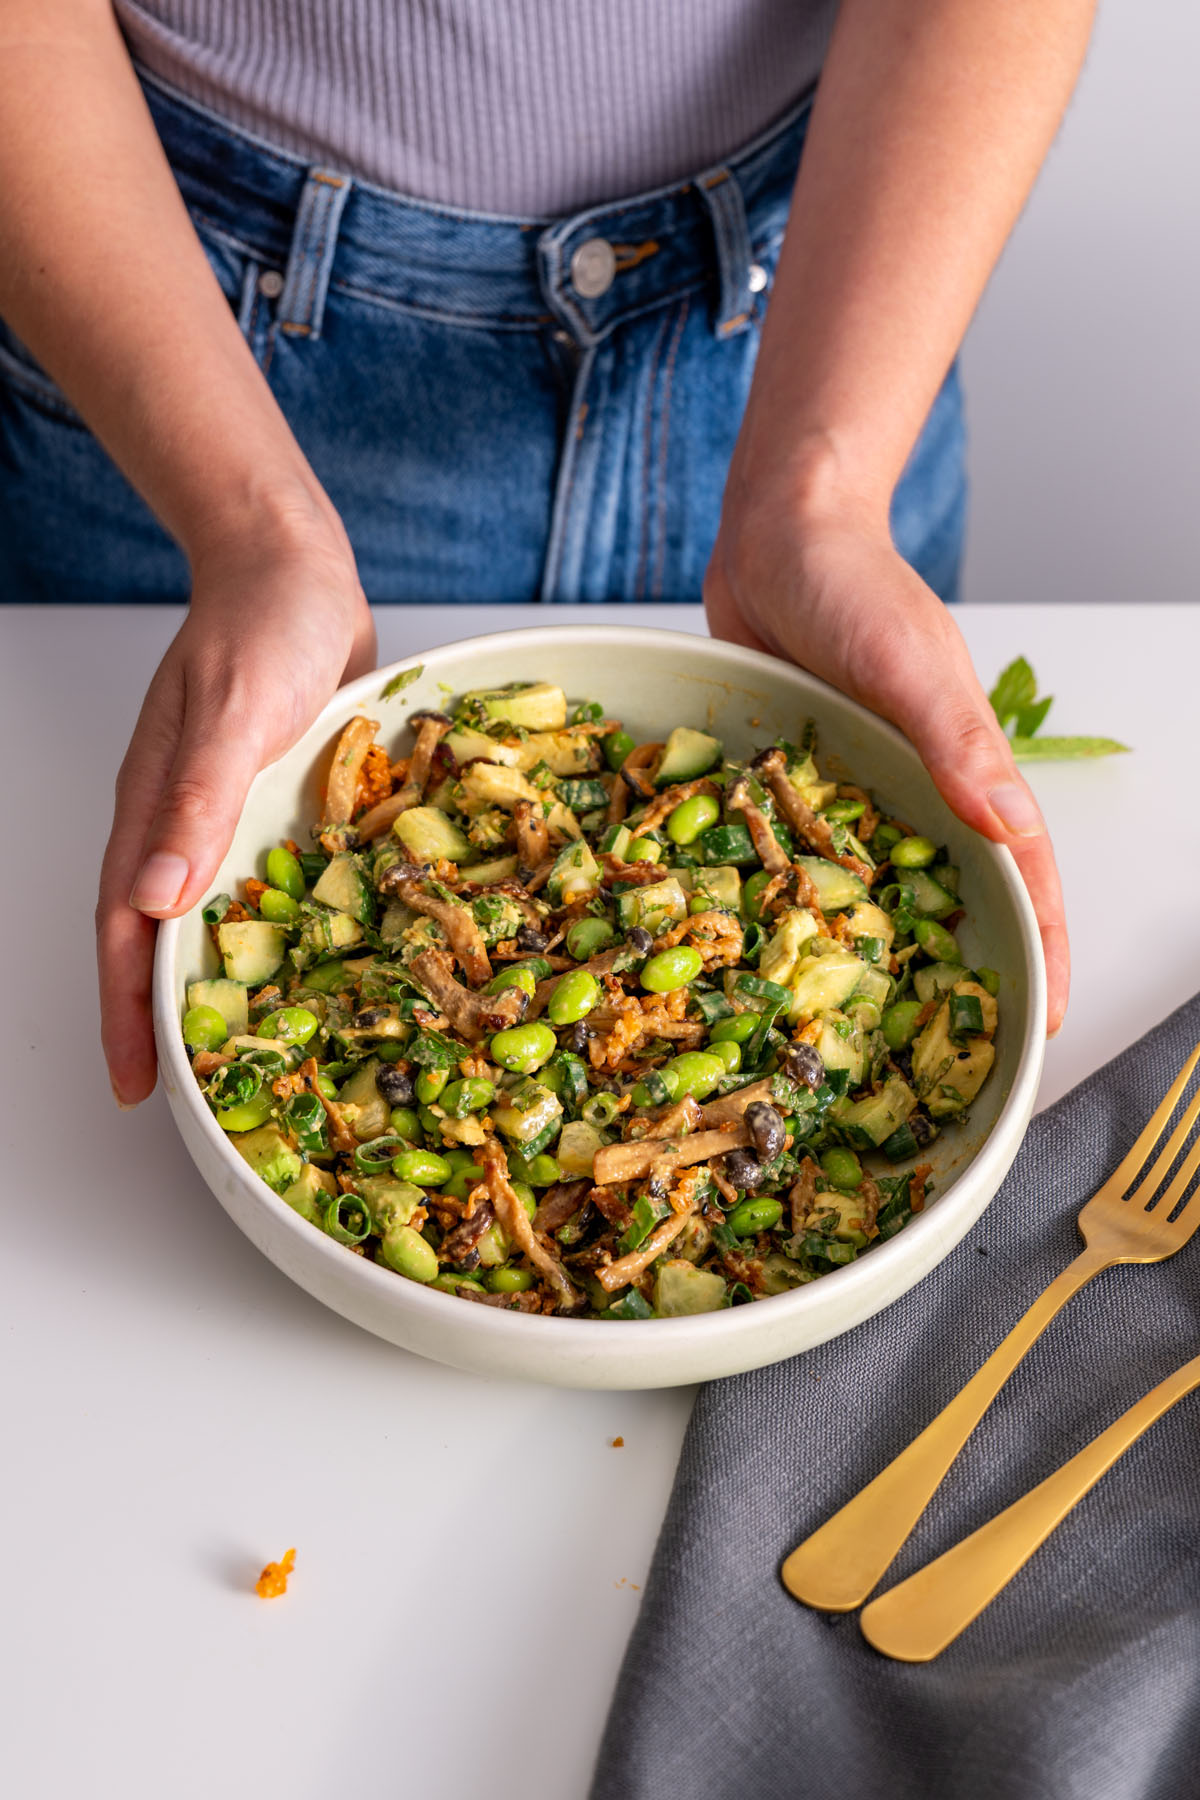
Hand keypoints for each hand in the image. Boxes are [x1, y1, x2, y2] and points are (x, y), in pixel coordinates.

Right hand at [97, 513, 375, 1104]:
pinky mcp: (277, 802)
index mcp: (157, 811)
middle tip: (191, 1092)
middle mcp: (187, 823)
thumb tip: (154, 899)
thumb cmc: (263, 625)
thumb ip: (197, 801)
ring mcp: (232, 814)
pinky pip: (269, 881)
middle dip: (167, 1019)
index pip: (128, 934)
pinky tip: (316, 960)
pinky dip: (279, 928)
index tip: (137, 1083)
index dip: (130, 1013)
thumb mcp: (234, 713)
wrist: (297, 566)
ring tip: (249, 1049)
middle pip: (164, 940)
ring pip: (217, 918)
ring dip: (225, 982)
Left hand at [704, 491, 1069, 1033]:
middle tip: (941, 1054)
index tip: (1044, 1024)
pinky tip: (771, 945)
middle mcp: (915, 787)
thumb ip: (958, 742)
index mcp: (964, 767)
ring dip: (875, 946)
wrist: (774, 530)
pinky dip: (798, 897)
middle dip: (957, 969)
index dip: (1041, 948)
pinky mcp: (796, 778)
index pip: (1021, 873)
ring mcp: (855, 787)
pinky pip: (802, 851)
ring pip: (876, 885)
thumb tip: (1009, 829)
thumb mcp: (909, 663)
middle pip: (952, 893)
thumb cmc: (852, 582)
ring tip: (855, 1026)